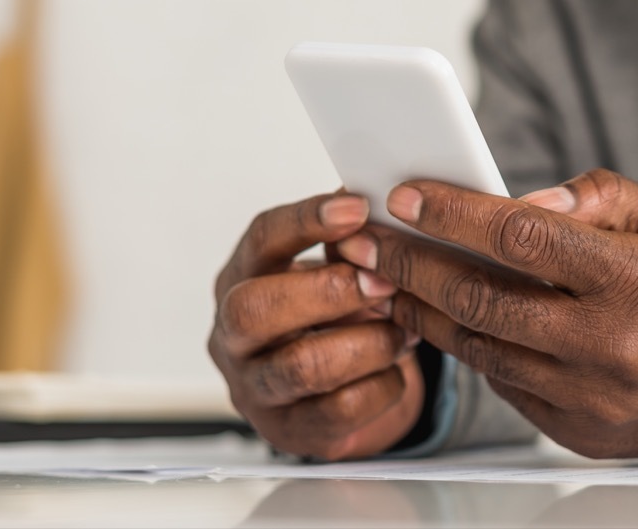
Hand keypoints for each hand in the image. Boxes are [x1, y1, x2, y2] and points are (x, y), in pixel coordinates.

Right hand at [209, 192, 423, 459]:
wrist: (330, 386)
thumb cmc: (330, 315)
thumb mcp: (333, 269)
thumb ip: (349, 244)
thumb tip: (382, 210)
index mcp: (241, 278)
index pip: (260, 240)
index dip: (306, 220)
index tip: (358, 207)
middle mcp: (233, 336)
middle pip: (256, 310)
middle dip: (330, 292)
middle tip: (384, 282)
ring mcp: (255, 388)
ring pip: (302, 366)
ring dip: (368, 342)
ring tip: (405, 327)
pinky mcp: (291, 431)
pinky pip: (340, 411)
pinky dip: (382, 383)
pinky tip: (396, 365)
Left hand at [337, 168, 637, 457]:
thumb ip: (599, 196)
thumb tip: (521, 198)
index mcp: (634, 279)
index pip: (524, 237)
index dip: (456, 214)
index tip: (408, 196)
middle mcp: (608, 342)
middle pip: (481, 297)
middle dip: (411, 264)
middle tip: (367, 240)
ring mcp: (589, 395)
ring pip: (479, 346)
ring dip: (421, 310)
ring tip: (385, 279)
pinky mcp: (576, 430)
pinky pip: (502, 382)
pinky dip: (467, 346)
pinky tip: (442, 318)